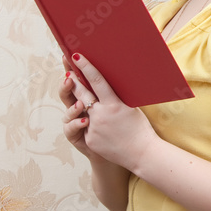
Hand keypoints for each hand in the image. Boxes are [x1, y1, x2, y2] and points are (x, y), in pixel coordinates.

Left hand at [62, 53, 159, 169]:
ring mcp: (94, 128)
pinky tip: (100, 129)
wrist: (142, 154)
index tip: (76, 56)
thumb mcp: (131, 109)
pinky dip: (90, 126)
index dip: (86, 67)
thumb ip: (116, 99)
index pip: (97, 81)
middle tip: (67, 70)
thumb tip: (106, 88)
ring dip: (76, 101)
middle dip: (74, 80)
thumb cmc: (141, 129)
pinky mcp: (90, 141)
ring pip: (81, 111)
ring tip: (75, 94)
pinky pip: (86, 128)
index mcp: (114, 105)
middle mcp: (101, 115)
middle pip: (82, 93)